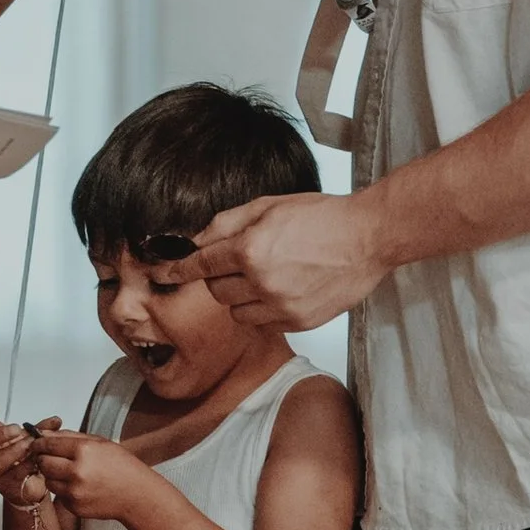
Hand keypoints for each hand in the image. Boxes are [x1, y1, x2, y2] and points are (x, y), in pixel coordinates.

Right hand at [0, 403, 61, 505]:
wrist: (29, 484)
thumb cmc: (23, 457)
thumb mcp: (31, 438)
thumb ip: (42, 429)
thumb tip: (56, 420)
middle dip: (1, 434)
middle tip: (17, 429)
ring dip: (16, 450)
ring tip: (30, 445)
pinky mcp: (3, 485)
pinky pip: (13, 474)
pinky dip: (26, 466)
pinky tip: (35, 461)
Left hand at [33, 430, 169, 523]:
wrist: (136, 495)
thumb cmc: (121, 466)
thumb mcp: (98, 442)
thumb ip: (69, 436)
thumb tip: (44, 434)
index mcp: (83, 450)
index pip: (48, 445)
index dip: (39, 443)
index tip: (36, 443)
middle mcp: (77, 471)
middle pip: (43, 463)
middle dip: (43, 458)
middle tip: (50, 457)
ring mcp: (75, 491)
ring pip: (48, 480)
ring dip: (52, 475)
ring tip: (68, 472)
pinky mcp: (74, 506)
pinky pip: (58, 494)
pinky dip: (63, 489)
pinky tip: (78, 485)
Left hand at [154, 191, 389, 332]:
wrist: (367, 238)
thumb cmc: (321, 216)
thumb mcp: (268, 206)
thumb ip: (226, 224)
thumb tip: (195, 240)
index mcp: (251, 248)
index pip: (200, 265)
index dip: (177, 270)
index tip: (161, 274)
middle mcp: (262, 281)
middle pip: (216, 290)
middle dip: (220, 276)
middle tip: (241, 261)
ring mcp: (281, 305)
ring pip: (236, 311)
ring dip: (240, 296)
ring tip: (265, 276)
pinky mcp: (298, 321)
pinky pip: (262, 322)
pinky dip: (263, 309)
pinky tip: (283, 289)